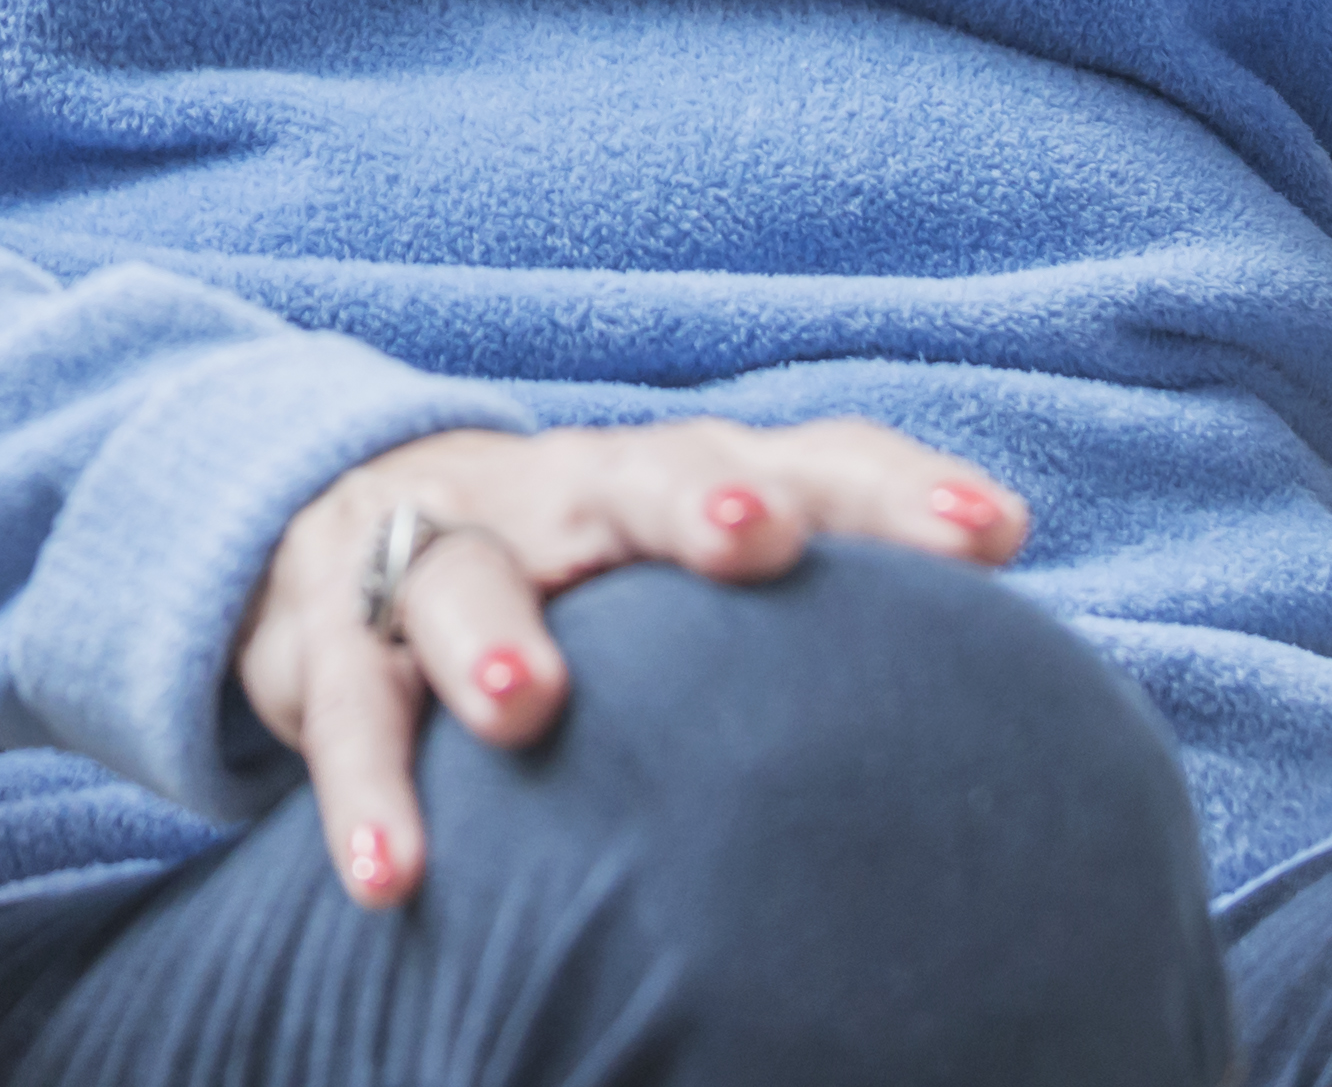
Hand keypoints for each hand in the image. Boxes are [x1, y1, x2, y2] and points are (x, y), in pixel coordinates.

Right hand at [234, 419, 1029, 910]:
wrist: (319, 517)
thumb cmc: (563, 559)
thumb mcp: (669, 549)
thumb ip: (821, 548)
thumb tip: (1012, 553)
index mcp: (661, 482)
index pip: (791, 460)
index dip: (889, 492)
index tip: (991, 537)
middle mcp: (557, 499)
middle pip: (627, 479)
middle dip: (690, 502)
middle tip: (747, 536)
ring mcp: (436, 557)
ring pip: (462, 578)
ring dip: (494, 638)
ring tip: (530, 706)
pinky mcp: (325, 638)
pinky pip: (345, 708)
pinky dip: (364, 786)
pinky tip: (392, 870)